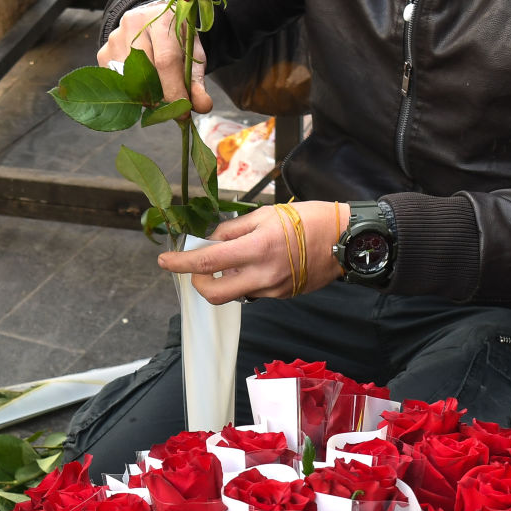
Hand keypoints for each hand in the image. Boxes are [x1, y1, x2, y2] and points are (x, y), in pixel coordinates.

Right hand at [96, 2, 212, 113]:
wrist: (152, 21)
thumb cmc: (176, 40)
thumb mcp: (192, 55)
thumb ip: (197, 81)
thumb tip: (203, 106)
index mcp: (162, 20)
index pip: (166, 61)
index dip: (174, 90)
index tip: (183, 112)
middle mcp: (134, 24)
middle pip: (146, 72)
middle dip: (161, 97)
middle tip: (172, 108)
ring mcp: (115, 37)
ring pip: (130, 80)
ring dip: (146, 97)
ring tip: (159, 94)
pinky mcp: (104, 52)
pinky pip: (118, 83)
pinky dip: (133, 93)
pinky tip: (143, 87)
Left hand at [157, 201, 349, 302]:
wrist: (346, 240)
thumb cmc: (310, 219)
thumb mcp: (267, 214)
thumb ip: (234, 230)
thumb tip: (211, 242)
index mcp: (257, 248)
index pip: (207, 263)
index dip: (180, 264)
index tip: (165, 261)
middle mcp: (263, 274)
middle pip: (215, 294)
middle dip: (198, 283)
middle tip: (198, 269)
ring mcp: (273, 289)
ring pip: (235, 293)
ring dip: (226, 280)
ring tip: (238, 259)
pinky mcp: (283, 296)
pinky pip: (254, 292)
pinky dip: (247, 280)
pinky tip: (260, 264)